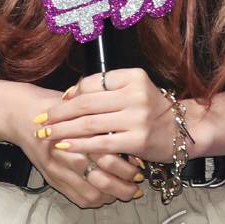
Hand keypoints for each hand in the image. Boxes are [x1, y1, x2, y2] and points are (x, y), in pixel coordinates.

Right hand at [10, 82, 145, 208]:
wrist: (21, 115)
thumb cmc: (54, 106)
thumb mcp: (78, 104)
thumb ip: (101, 118)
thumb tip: (130, 134)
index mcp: (75, 132)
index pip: (106, 153)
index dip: (126, 162)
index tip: (140, 162)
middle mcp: (65, 154)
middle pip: (101, 177)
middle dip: (124, 183)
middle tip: (139, 181)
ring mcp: (57, 170)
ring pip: (92, 192)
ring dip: (113, 194)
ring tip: (129, 191)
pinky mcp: (52, 180)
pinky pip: (79, 198)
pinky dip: (97, 200)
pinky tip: (109, 195)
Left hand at [31, 68, 178, 161]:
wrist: (182, 130)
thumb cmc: (151, 109)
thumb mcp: (133, 89)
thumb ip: (105, 89)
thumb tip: (69, 95)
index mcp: (133, 76)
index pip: (93, 82)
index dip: (71, 93)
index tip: (56, 104)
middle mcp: (135, 94)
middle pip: (87, 103)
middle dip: (59, 113)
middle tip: (41, 120)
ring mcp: (137, 118)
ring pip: (90, 124)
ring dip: (63, 130)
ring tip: (46, 134)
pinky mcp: (137, 140)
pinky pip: (100, 143)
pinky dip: (79, 145)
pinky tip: (65, 147)